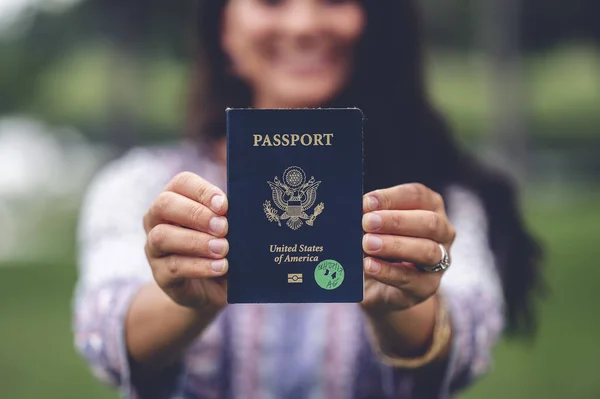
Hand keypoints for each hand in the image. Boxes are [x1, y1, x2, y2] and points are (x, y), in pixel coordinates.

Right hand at [144, 172, 228, 310]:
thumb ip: (229, 216)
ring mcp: (154, 248)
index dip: (203, 191)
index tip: (224, 206)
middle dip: (195, 214)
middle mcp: (157, 219)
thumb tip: (244, 207)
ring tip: (223, 249)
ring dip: (196, 241)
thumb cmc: (223, 246)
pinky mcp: (160, 275)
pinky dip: (200, 266)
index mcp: (176, 198)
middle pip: (164, 204)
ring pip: (163, 236)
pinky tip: (221, 266)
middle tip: (223, 227)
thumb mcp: (228, 228)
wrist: (216, 287)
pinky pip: (174, 267)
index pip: (182, 182)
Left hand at [361, 183, 455, 312]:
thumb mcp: (376, 227)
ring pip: (426, 250)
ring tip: (367, 243)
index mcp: (430, 207)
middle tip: (367, 222)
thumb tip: (356, 210)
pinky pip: (411, 279)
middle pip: (429, 222)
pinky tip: (369, 265)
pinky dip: (388, 272)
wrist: (380, 285)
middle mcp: (442, 232)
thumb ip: (370, 217)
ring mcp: (439, 262)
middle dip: (396, 221)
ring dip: (394, 245)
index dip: (391, 197)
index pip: (417, 195)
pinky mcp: (427, 287)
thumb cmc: (379, 245)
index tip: (367, 202)